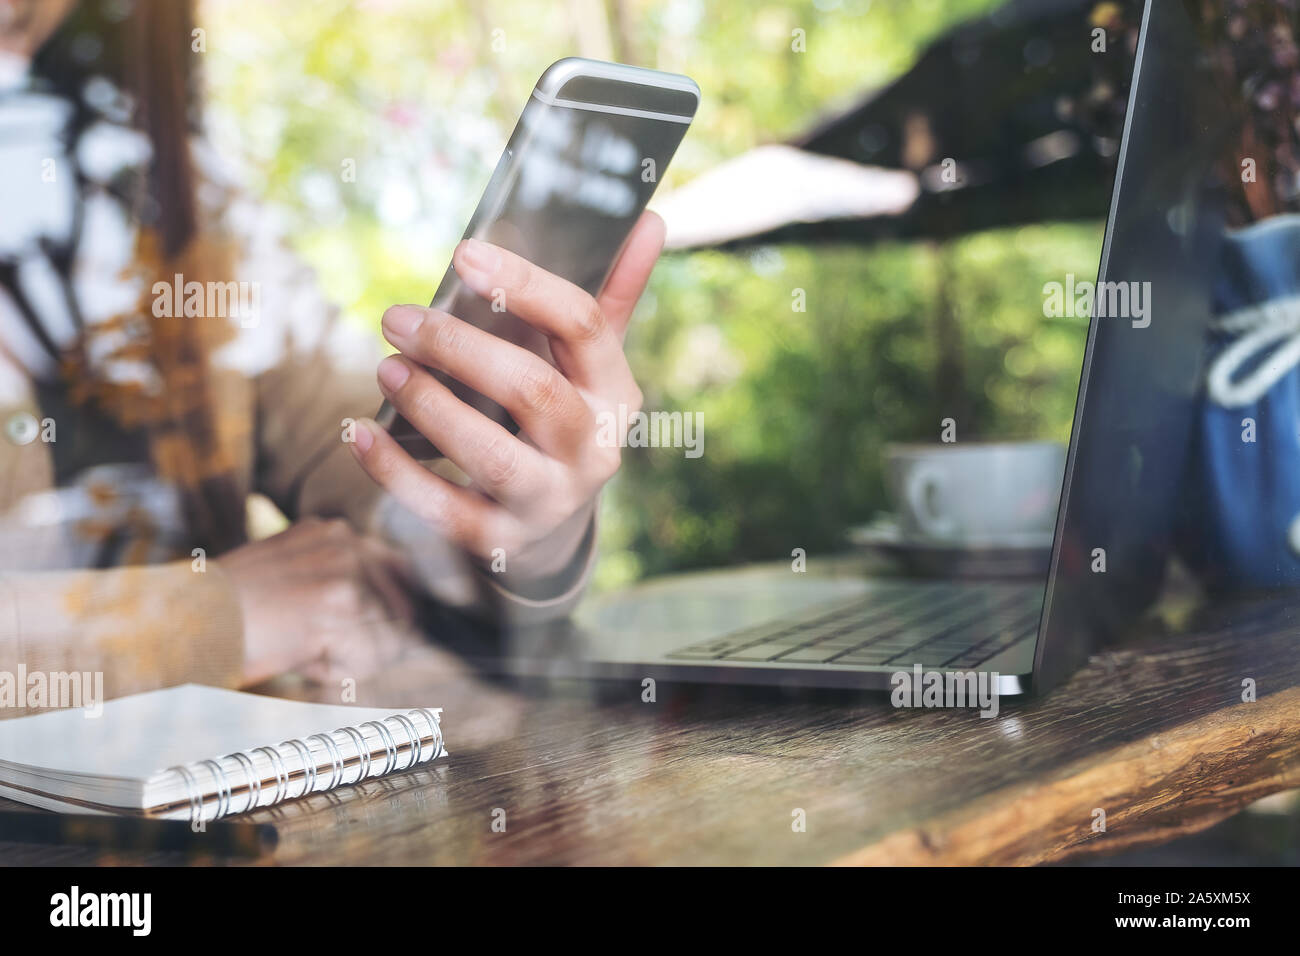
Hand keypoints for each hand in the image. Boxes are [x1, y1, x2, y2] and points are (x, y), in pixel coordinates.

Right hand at [219, 518, 418, 685]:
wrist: (181, 622)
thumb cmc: (230, 613)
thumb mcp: (290, 578)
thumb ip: (338, 583)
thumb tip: (400, 619)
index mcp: (335, 532)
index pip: (401, 577)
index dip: (388, 617)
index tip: (358, 637)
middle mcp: (347, 541)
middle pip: (405, 607)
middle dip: (375, 641)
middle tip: (320, 649)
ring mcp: (347, 569)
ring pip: (390, 636)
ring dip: (353, 657)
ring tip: (303, 649)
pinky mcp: (341, 603)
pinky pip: (368, 656)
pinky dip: (336, 671)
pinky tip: (298, 658)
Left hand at [347, 211, 663, 581]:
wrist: (549, 526)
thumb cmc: (563, 418)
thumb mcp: (593, 365)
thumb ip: (615, 294)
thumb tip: (648, 217)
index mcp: (617, 393)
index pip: (584, 327)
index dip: (525, 286)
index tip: (464, 255)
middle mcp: (592, 450)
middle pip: (533, 390)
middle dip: (459, 348)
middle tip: (397, 318)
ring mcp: (549, 500)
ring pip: (491, 454)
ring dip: (431, 406)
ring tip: (385, 368)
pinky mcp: (500, 540)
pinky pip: (445, 511)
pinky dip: (395, 474)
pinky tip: (360, 434)